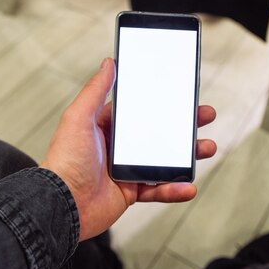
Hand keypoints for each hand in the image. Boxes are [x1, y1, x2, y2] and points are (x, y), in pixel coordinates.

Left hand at [41, 58, 216, 240]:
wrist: (61, 205)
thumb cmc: (64, 160)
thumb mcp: (78, 118)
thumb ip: (95, 91)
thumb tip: (109, 63)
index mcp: (106, 127)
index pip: (139, 110)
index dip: (161, 102)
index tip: (181, 94)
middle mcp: (117, 147)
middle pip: (158, 133)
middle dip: (183, 125)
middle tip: (204, 115)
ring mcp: (125, 170)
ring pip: (164, 161)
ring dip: (187, 156)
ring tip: (207, 147)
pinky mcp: (130, 193)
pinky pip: (157, 190)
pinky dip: (174, 189)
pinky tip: (189, 186)